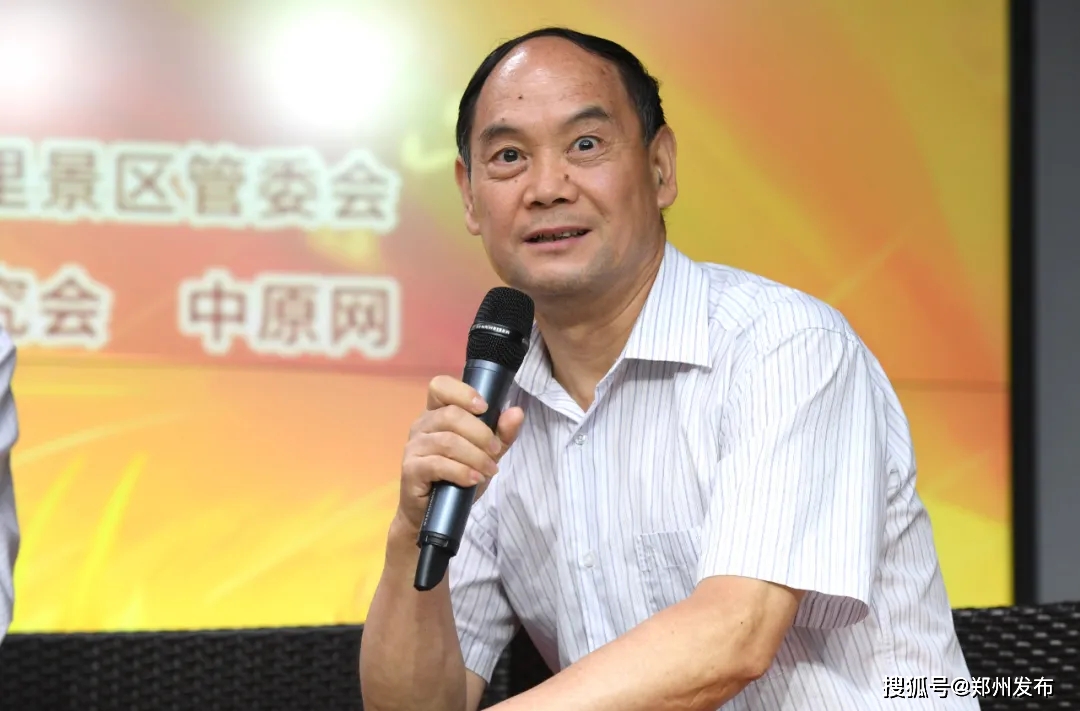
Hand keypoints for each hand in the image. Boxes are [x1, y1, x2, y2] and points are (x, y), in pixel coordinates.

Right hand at [396, 375, 524, 535]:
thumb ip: (501, 433)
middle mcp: (422, 425)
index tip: (484, 407)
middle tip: (495, 451)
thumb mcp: (486, 454)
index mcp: (436, 413)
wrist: (435, 514)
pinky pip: (438, 464)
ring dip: (475, 456)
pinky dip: (461, 471)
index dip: (463, 392)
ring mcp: (413, 447)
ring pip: (447, 441)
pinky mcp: (411, 470)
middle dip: (480, 433)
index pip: (440, 386)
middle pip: (450, 415)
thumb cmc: (458, 478)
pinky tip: (474, 479)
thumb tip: (516, 412)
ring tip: (489, 470)